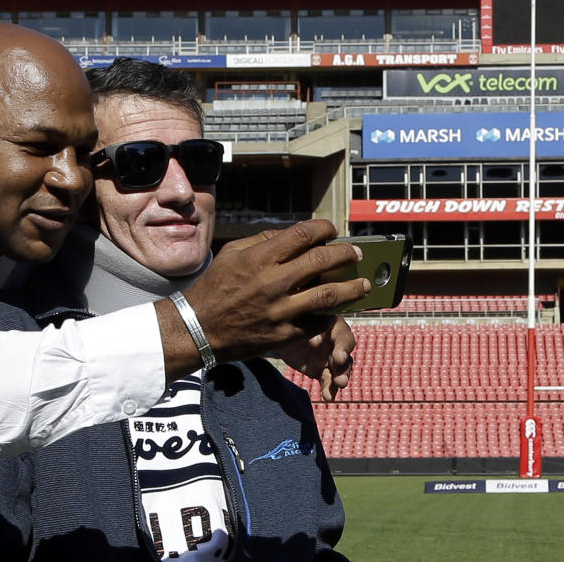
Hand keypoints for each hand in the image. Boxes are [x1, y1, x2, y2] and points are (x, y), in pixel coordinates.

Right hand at [157, 220, 368, 381]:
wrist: (199, 328)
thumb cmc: (215, 287)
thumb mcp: (233, 253)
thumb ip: (264, 241)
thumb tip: (295, 235)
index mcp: (260, 258)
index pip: (304, 235)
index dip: (324, 229)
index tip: (333, 230)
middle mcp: (274, 282)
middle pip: (323, 261)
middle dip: (346, 254)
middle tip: (357, 254)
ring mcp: (281, 310)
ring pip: (330, 294)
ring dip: (353, 287)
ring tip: (365, 284)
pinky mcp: (285, 334)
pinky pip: (318, 321)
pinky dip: (331, 313)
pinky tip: (339, 308)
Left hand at [277, 315, 354, 401]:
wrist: (276, 332)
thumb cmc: (289, 321)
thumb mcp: (297, 321)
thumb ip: (309, 329)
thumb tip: (316, 342)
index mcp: (332, 325)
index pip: (343, 336)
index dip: (343, 347)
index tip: (339, 358)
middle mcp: (335, 342)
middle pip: (345, 356)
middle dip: (344, 368)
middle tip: (340, 379)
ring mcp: (329, 357)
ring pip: (340, 370)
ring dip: (340, 379)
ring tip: (338, 386)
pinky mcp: (321, 370)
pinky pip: (328, 381)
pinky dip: (329, 389)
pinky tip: (328, 397)